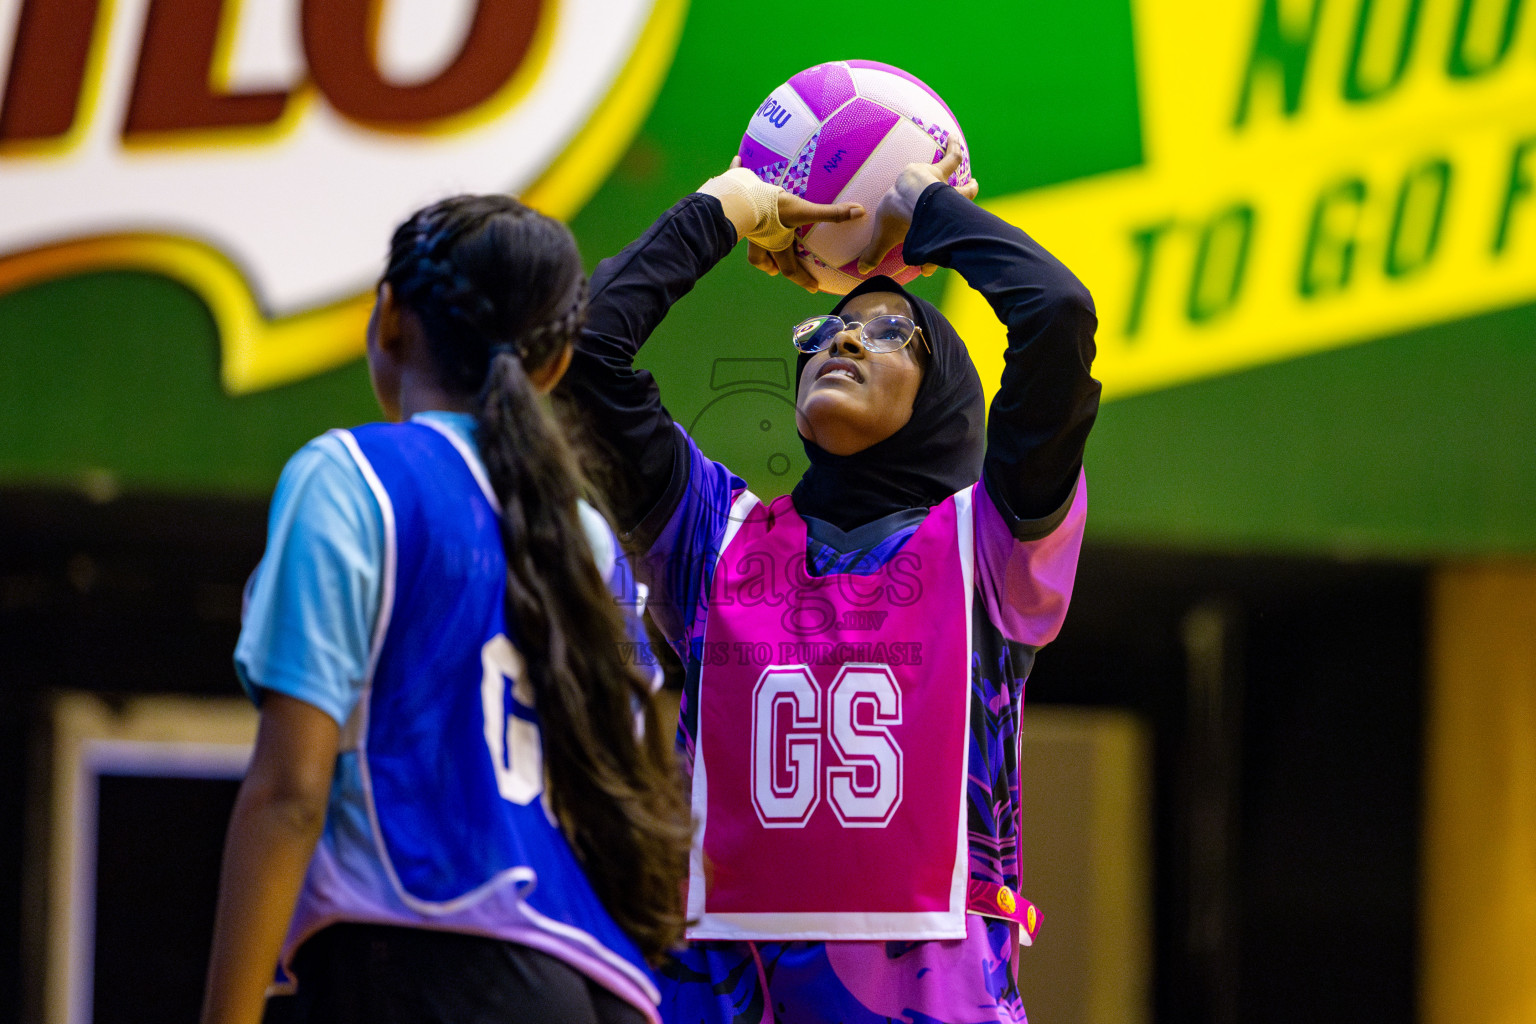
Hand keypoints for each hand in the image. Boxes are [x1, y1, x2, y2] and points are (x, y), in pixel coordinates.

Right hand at [700, 158, 862, 292]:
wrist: (741, 199)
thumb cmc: (773, 210)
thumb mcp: (804, 211)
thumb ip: (831, 213)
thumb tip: (860, 212)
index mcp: (777, 243)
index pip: (791, 269)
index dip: (803, 280)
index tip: (813, 289)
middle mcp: (760, 238)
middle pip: (764, 261)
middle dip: (772, 267)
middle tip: (776, 271)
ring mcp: (745, 224)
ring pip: (748, 237)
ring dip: (754, 243)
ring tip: (759, 241)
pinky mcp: (736, 200)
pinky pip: (735, 184)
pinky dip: (736, 171)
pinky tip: (737, 159)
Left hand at [855, 136, 979, 274]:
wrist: (911, 194)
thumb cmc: (900, 215)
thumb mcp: (884, 234)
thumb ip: (874, 251)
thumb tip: (863, 270)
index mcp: (932, 224)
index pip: (935, 241)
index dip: (932, 257)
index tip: (928, 269)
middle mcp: (945, 208)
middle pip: (958, 208)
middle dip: (965, 204)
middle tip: (972, 194)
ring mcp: (944, 189)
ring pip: (960, 187)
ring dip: (964, 183)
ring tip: (970, 178)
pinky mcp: (939, 170)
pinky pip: (952, 156)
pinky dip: (953, 147)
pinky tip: (951, 137)